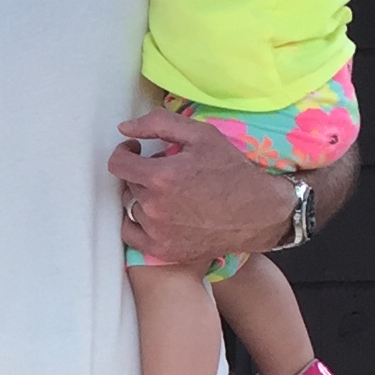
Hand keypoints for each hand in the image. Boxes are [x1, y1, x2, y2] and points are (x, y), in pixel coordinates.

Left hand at [111, 109, 291, 270]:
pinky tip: (159, 214)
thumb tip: (124, 128)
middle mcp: (155, 207)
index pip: (118, 163)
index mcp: (161, 177)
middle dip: (143, 174)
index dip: (124, 152)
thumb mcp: (202, 135)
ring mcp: (157, 232)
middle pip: (129, 184)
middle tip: (168, 172)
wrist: (257, 213)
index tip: (136, 150)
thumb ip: (159, 124)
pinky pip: (131, 234)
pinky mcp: (162, 250)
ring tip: (171, 193)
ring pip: (132, 207)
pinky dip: (139, 223)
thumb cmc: (232, 171)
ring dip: (144, 198)